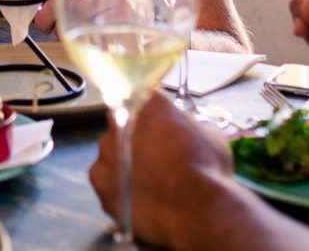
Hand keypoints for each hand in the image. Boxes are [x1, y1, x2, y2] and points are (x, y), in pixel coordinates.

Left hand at [88, 94, 239, 249]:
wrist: (196, 210)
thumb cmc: (207, 169)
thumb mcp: (210, 135)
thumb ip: (188, 125)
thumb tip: (184, 130)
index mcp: (148, 102)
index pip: (143, 98)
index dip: (152, 115)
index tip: (159, 126)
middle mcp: (121, 120)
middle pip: (124, 124)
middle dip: (136, 137)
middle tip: (156, 156)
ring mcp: (106, 149)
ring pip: (113, 152)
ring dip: (125, 161)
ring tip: (148, 181)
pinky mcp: (98, 179)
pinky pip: (106, 178)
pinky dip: (117, 185)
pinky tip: (137, 197)